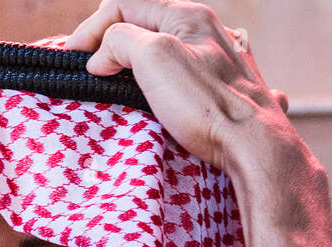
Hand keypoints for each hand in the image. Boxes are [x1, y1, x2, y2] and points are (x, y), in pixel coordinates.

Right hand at [65, 0, 291, 171]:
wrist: (256, 147)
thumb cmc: (208, 104)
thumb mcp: (154, 57)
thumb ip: (121, 42)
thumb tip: (102, 56)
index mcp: (189, 15)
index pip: (125, 4)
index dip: (92, 29)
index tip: (75, 61)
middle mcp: (207, 32)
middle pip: (145, 25)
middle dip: (113, 43)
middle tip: (93, 70)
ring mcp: (219, 62)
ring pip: (166, 50)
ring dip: (137, 64)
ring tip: (119, 86)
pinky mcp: (224, 92)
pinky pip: (185, 76)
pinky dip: (161, 82)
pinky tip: (159, 100)